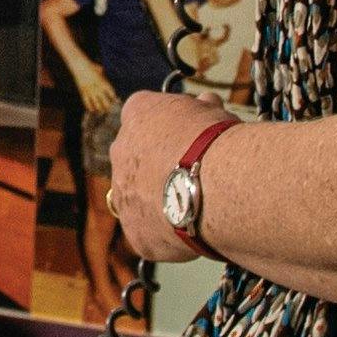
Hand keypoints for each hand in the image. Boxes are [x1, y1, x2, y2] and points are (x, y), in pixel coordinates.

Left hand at [108, 90, 228, 262]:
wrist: (215, 186)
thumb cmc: (216, 142)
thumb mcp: (213, 112)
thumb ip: (203, 109)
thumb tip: (207, 103)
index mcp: (138, 113)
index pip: (144, 114)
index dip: (170, 128)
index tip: (191, 137)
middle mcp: (121, 150)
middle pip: (136, 157)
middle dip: (160, 164)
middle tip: (192, 173)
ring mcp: (123, 194)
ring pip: (138, 197)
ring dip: (159, 199)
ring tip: (195, 206)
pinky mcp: (136, 232)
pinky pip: (149, 232)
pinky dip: (168, 233)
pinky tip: (193, 229)